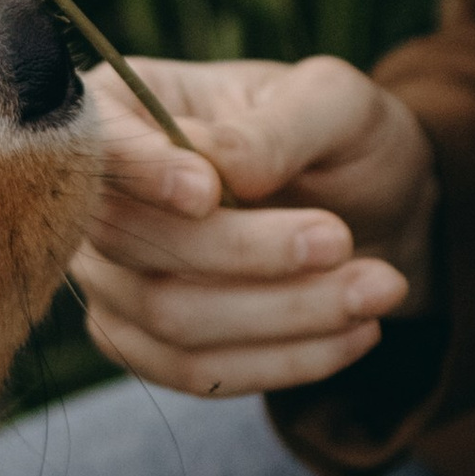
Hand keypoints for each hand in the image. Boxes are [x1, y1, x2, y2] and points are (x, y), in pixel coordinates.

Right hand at [71, 53, 437, 400]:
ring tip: (378, 288)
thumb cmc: (342, 139)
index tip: (207, 191)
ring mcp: (112, 278)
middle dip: (243, 253)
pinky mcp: (144, 345)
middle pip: (129, 241)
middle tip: (341, 241)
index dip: (141, 173)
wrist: (375, 212)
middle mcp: (98, 198)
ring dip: (281, 315)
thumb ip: (276, 128)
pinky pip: (193, 371)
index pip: (96, 145)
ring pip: (168, 317)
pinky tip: (354, 334)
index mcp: (124, 107)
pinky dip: (281, 361)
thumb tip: (218, 167)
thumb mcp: (333, 104)